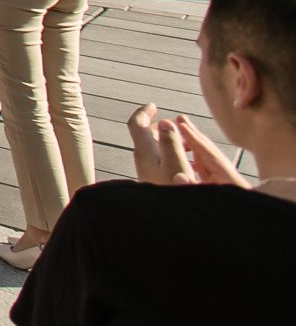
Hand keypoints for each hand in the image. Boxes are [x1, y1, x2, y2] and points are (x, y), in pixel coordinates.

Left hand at [128, 105, 245, 186]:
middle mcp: (142, 158)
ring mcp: (146, 169)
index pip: (136, 123)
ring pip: (155, 148)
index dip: (144, 112)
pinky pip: (160, 160)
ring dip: (169, 142)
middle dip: (162, 127)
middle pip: (146, 134)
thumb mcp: (177, 163)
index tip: (154, 106)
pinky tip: (188, 163)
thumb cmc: (173, 189)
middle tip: (180, 128)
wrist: (164, 219)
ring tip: (189, 146)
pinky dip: (172, 154)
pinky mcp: (152, 179)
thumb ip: (171, 141)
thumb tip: (165, 122)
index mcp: (145, 150)